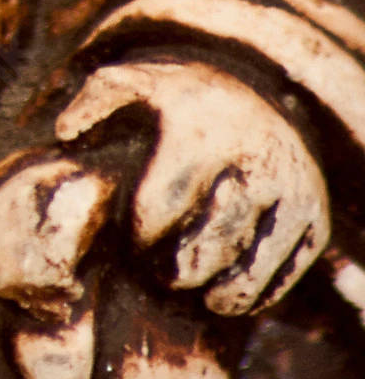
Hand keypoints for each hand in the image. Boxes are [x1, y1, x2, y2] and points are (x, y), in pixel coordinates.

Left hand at [57, 59, 328, 315]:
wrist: (261, 95)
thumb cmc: (180, 103)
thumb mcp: (134, 84)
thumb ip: (93, 101)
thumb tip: (65, 133)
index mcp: (200, 133)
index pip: (161, 205)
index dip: (140, 234)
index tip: (133, 239)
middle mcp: (252, 161)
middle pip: (211, 240)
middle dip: (180, 269)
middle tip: (163, 275)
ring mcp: (291, 191)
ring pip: (253, 263)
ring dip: (222, 291)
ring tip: (199, 292)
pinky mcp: (314, 218)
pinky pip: (287, 270)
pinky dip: (259, 293)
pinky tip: (230, 294)